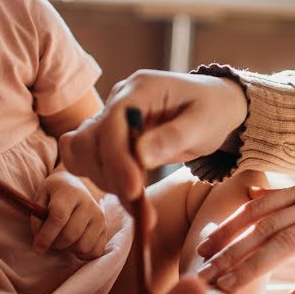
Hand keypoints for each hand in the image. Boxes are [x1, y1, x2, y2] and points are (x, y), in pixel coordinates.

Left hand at [31, 171, 105, 260]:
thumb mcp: (40, 197)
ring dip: (69, 249)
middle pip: (70, 235)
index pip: (59, 216)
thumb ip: (37, 218)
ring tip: (63, 240)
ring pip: (83, 246)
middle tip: (49, 241)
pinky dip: (83, 254)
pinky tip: (75, 245)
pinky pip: (95, 252)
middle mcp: (88, 203)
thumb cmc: (53, 194)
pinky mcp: (105, 228)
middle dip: (55, 244)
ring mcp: (99, 216)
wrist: (75, 186)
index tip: (37, 247)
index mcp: (70, 192)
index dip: (47, 235)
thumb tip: (40, 240)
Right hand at [59, 70, 247, 200]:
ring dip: (103, 179)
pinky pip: (82, 155)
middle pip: (91, 138)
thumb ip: (174, 137)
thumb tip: (141, 156)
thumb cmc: (212, 111)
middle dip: (111, 175)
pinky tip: (123, 188)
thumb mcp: (203, 124)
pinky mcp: (106, 134)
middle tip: (140, 204)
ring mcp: (109, 115)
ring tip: (136, 198)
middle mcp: (119, 98)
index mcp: (142, 88)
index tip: (132, 190)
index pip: (113, 120)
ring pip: (81, 150)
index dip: (117, 158)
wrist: (213, 106)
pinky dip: (97, 175)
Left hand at [195, 157, 294, 293]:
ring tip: (229, 284)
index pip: (257, 208)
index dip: (229, 226)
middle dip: (230, 249)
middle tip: (204, 272)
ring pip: (284, 241)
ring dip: (253, 264)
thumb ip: (292, 193)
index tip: (205, 245)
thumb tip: (256, 196)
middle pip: (262, 226)